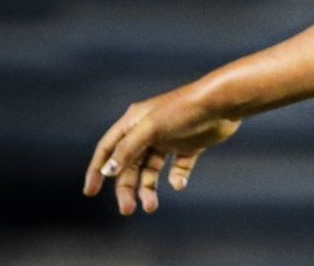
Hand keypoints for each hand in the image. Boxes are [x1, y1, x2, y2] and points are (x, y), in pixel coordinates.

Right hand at [83, 85, 239, 214]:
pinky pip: (178, 168)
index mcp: (134, 122)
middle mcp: (148, 131)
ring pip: (152, 170)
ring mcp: (169, 139)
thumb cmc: (184, 110)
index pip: (108, 148)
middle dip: (126, 188)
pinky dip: (176, 179)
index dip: (97, 169)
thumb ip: (128, 149)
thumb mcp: (151, 129)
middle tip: (128, 210)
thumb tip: (107, 171)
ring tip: (151, 207)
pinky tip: (178, 184)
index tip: (90, 192)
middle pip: (129, 165)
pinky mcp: (190, 146)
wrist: (223, 102)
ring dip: (148, 189)